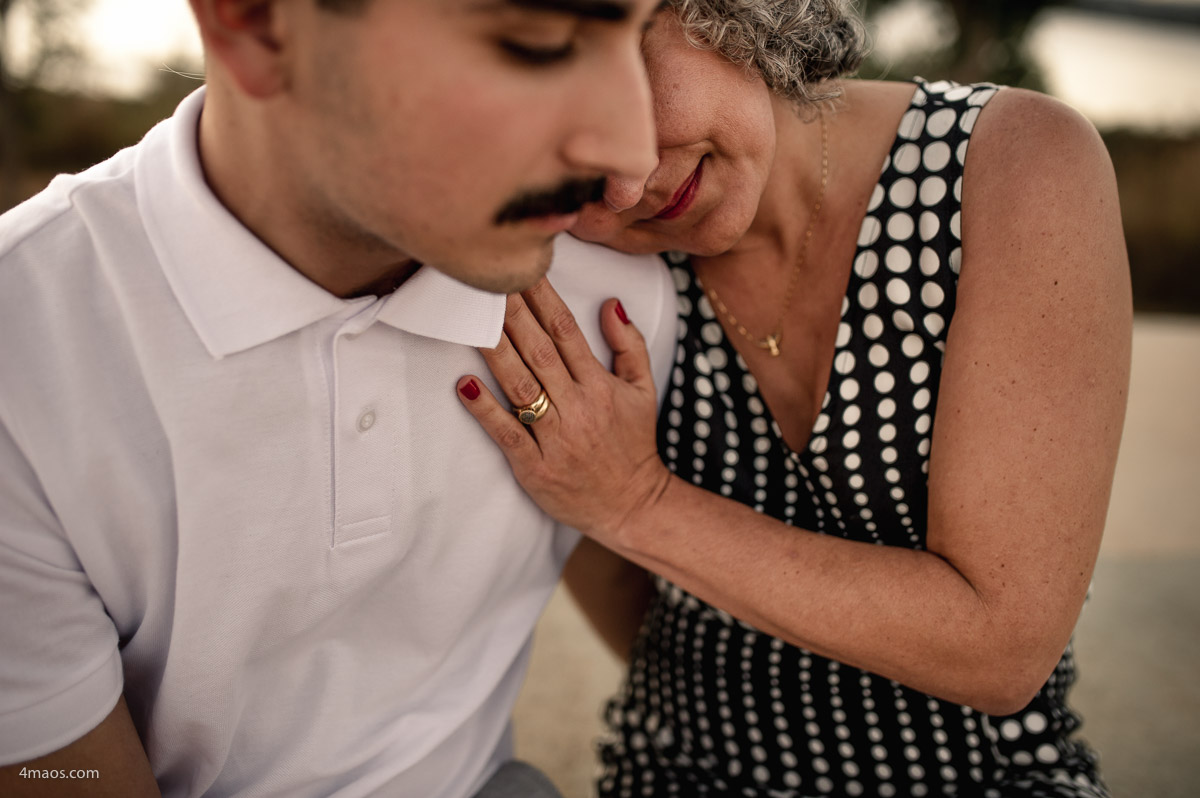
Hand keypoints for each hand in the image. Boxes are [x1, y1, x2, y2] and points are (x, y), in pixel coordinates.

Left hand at [457, 278, 669, 544]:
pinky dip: (486, 411)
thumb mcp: (643, 390)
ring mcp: (555, 438)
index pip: (567, 331)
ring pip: (520, 386)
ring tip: (472, 322)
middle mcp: (577, 407)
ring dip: (495, 352)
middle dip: (512, 314)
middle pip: (538, 351)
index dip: (542, 298)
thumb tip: (610, 303)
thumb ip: (629, 345)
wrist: (631, 505)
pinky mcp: (535, 467)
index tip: (523, 269)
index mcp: (600, 385)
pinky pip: (507, 434)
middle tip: (487, 280)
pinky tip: (465, 386)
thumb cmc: (632, 444)